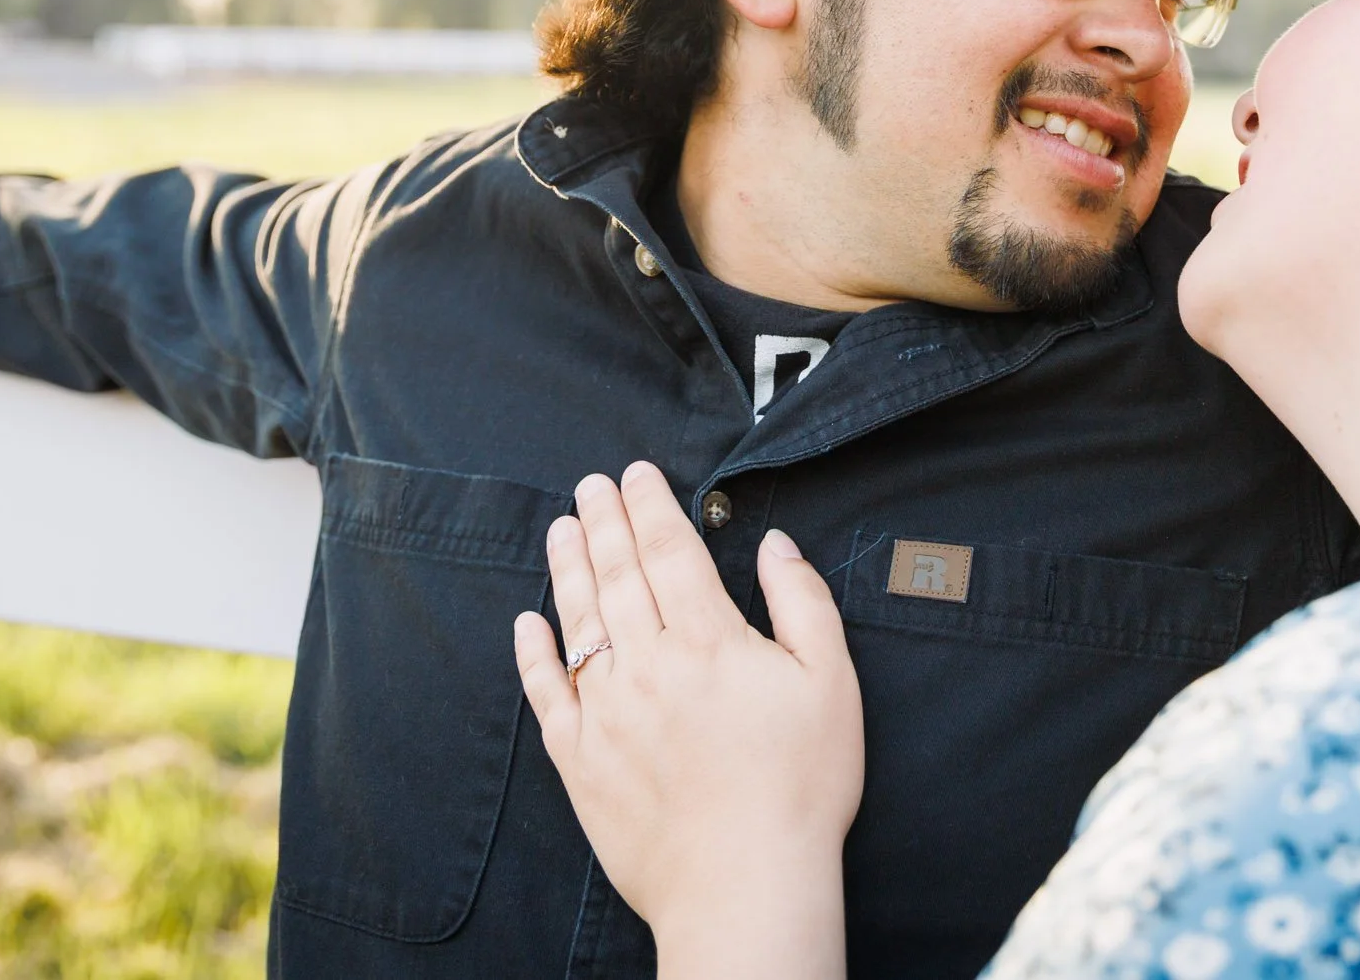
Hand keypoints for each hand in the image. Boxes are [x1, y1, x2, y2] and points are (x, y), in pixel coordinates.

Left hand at [516, 463, 859, 979]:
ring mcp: (606, 712)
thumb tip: (775, 545)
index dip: (650, 505)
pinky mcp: (579, 760)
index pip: (668, 550)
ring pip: (577, 621)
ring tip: (561, 528)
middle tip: (590, 485)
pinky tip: (528, 623)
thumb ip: (801, 603)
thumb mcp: (831, 684)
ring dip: (567, 568)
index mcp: (709, 640)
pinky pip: (546, 693)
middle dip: (603, 521)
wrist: (744, 886)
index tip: (636, 473)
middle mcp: (648, 665)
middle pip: (616, 574)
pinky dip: (533, 654)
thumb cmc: (799, 789)